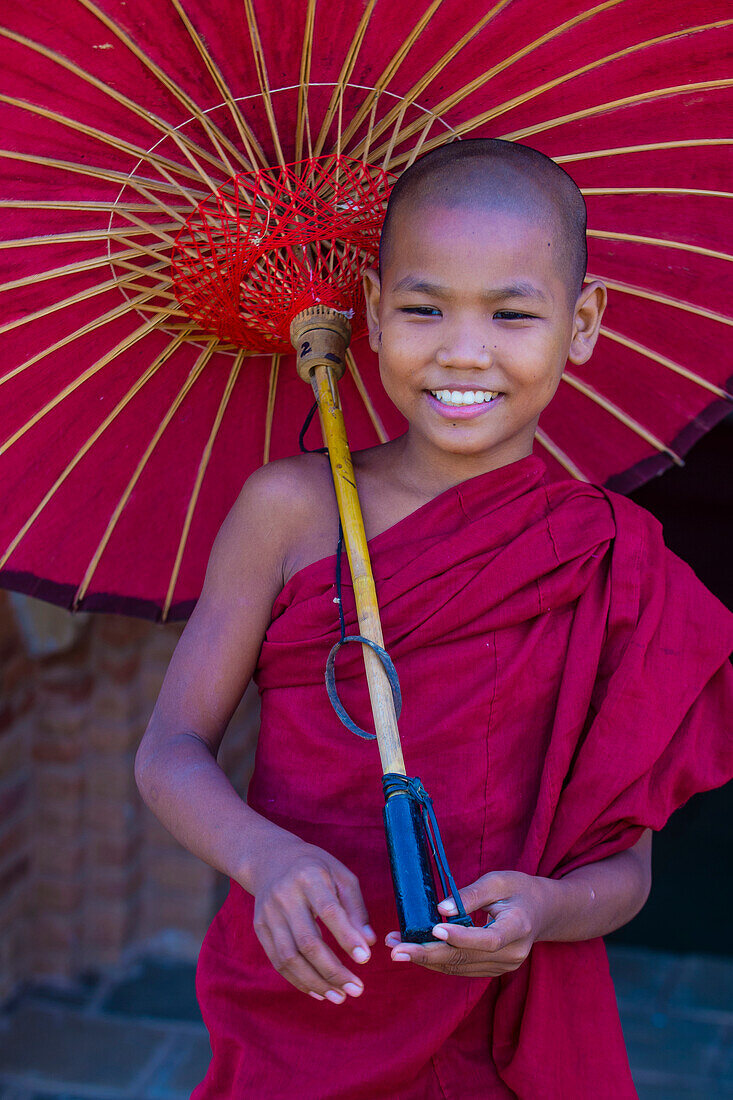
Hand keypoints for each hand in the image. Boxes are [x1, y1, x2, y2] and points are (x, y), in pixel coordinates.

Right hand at [249, 838, 375, 1002]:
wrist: (270, 859)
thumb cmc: (315, 868)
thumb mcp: (340, 875)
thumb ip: (355, 907)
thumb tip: (368, 942)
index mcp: (308, 877)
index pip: (328, 910)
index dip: (346, 936)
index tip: (365, 959)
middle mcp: (284, 896)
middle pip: (307, 940)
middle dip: (333, 970)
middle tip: (356, 989)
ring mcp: (268, 913)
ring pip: (290, 957)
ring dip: (316, 982)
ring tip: (340, 996)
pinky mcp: (259, 928)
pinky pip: (278, 961)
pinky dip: (298, 980)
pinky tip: (318, 991)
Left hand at [386, 870, 554, 977]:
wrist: (541, 912)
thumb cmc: (519, 890)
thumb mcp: (499, 881)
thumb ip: (471, 894)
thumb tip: (440, 910)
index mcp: (519, 927)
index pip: (488, 939)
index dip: (461, 937)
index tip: (434, 929)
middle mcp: (512, 953)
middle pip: (465, 958)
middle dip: (427, 954)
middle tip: (396, 950)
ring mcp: (503, 966)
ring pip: (458, 967)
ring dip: (425, 959)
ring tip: (395, 947)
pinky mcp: (491, 970)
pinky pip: (460, 968)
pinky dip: (435, 961)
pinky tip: (413, 951)